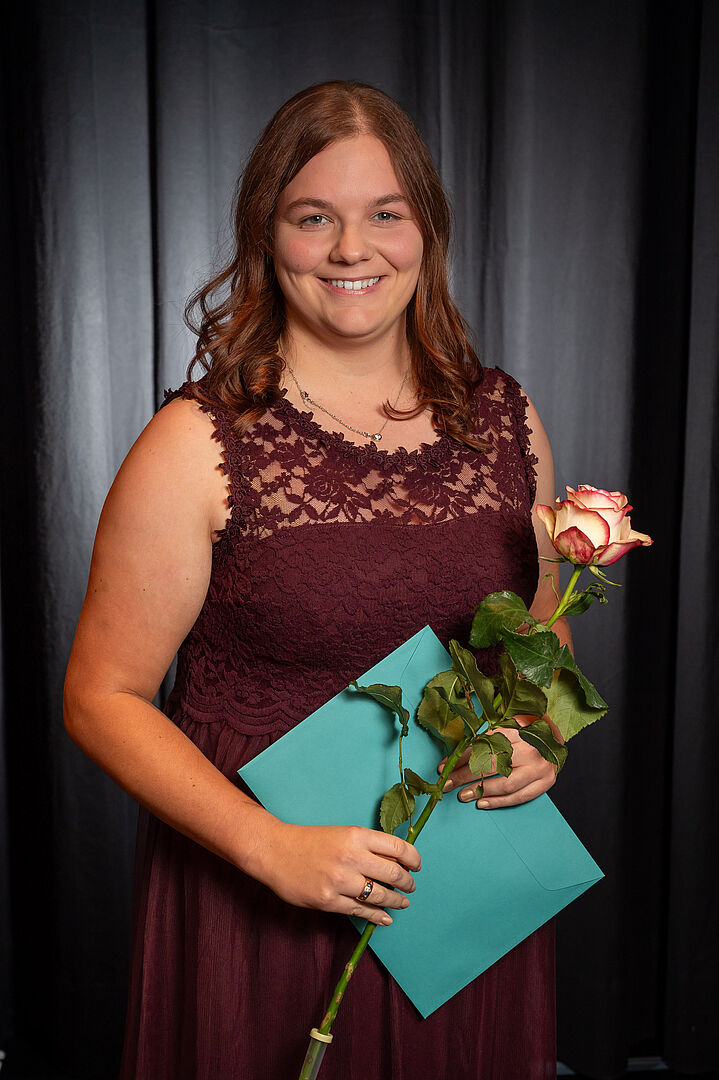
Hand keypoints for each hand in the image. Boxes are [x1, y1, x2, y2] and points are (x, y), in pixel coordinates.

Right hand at [257, 821, 420, 925]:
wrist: (276, 851)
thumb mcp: (341, 833)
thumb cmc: (309, 840)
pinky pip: (361, 911)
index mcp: (356, 835)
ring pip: (380, 895)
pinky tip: (385, 918)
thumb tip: (396, 859)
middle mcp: (351, 857)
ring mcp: (340, 881)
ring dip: (396, 901)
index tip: (417, 865)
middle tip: (410, 886)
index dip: (413, 858)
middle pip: (394, 873)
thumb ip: (367, 845)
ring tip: (401, 902)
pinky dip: (377, 916)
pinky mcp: (329, 901)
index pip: (397, 847)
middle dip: (407, 882)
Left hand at [439, 726, 556, 808]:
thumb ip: (487, 729)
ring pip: (505, 783)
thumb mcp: (509, 721)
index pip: (483, 744)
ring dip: (481, 790)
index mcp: (518, 728)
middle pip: (491, 764)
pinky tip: (481, 803)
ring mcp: (538, 767)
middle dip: (465, 775)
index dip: (462, 757)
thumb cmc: (528, 730)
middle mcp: (529, 748)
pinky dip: (498, 802)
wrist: (558, 741)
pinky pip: (518, 796)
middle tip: (448, 783)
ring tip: (462, 795)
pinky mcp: (545, 782)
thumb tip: (457, 744)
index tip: (445, 766)